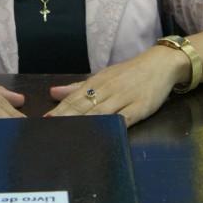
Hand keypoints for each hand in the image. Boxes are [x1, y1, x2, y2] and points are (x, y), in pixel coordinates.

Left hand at [46, 46, 187, 126]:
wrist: (160, 65)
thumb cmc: (129, 74)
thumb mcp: (102, 77)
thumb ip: (78, 87)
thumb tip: (53, 92)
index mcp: (96, 83)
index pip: (73, 99)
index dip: (58, 112)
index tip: (43, 123)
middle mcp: (106, 90)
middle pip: (82, 107)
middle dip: (65, 121)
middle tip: (49, 134)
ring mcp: (123, 99)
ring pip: (99, 114)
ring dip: (83, 125)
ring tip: (68, 137)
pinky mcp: (139, 108)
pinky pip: (123, 120)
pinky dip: (111, 128)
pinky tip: (101, 136)